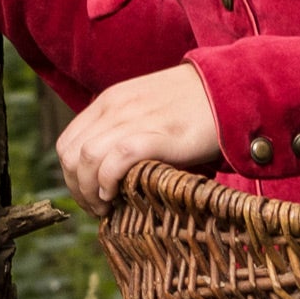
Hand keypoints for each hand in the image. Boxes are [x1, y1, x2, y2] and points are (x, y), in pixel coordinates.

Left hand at [57, 66, 219, 217]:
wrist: (232, 91)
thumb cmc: (195, 108)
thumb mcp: (148, 109)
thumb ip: (125, 129)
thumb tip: (108, 168)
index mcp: (110, 101)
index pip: (67, 143)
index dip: (71, 176)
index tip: (90, 194)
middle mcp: (115, 108)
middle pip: (70, 155)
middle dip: (77, 188)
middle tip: (97, 207)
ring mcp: (134, 120)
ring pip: (85, 159)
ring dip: (89, 191)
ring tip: (106, 206)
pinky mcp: (156, 136)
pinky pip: (113, 161)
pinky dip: (106, 182)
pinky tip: (116, 196)